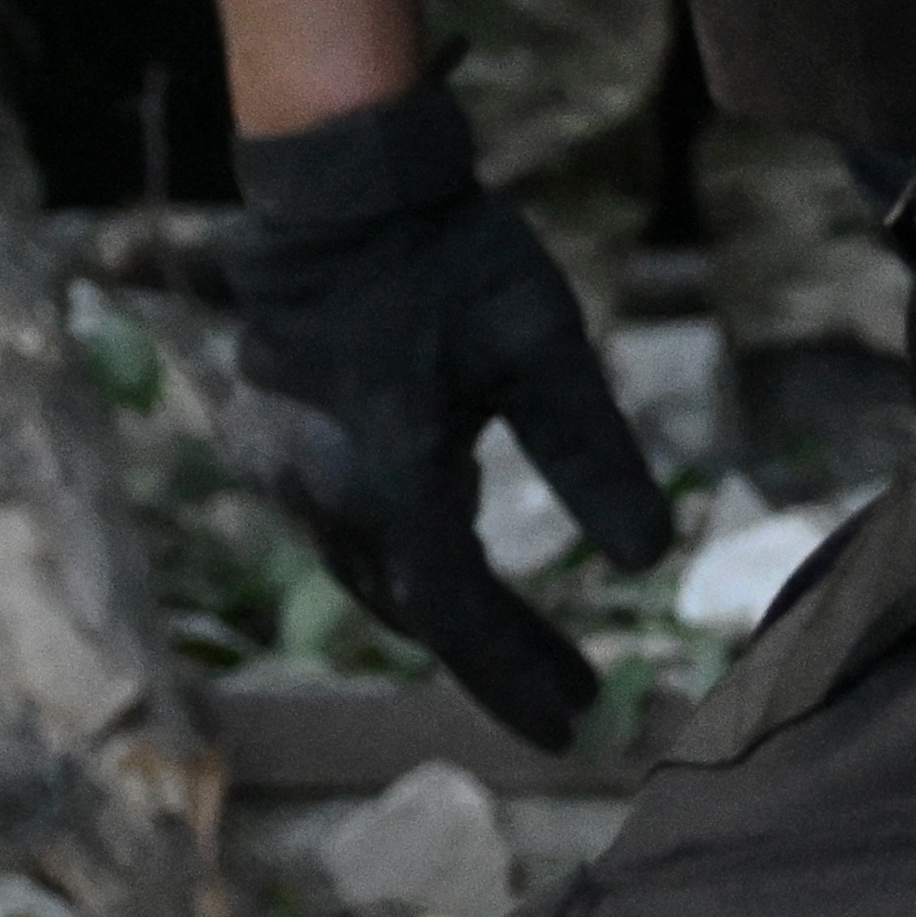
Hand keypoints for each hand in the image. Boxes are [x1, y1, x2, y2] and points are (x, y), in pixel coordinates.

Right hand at [222, 85, 668, 743]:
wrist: (336, 190)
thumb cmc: (450, 258)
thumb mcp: (542, 344)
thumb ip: (592, 454)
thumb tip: (650, 559)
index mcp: (391, 487)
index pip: (459, 618)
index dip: (516, 678)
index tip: (577, 726)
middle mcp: (323, 501)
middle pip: (418, 609)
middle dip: (496, 656)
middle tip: (577, 689)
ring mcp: (282, 477)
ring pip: (373, 576)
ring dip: (446, 610)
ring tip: (526, 641)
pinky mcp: (266, 449)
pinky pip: (341, 534)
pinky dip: (401, 560)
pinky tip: (448, 552)